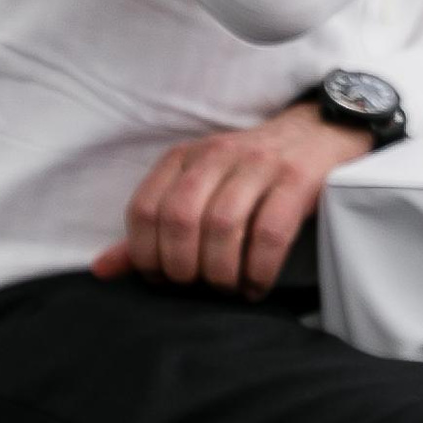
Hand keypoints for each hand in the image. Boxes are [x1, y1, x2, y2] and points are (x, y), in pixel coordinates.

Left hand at [90, 101, 361, 296]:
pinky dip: (259, 269)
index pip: (144, 208)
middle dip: (184, 267)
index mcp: (185, 157)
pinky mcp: (298, 178)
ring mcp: (260, 164)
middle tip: (198, 287)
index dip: (146, 255)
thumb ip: (153, 231)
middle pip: (180, 218)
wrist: (320, 133)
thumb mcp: (198, 188)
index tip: (164, 278)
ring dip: (221, 271)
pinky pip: (271, 231)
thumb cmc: (250, 174)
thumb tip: (103, 271)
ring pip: (223, 224)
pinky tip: (255, 285)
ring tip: (228, 288)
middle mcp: (218, 154)